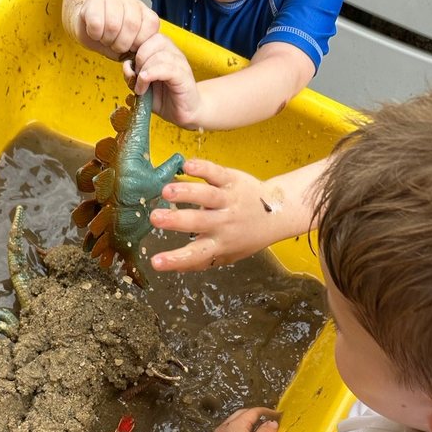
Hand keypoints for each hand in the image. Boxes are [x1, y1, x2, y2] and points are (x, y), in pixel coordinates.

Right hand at [71, 0, 158, 57]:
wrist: (87, 26)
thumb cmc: (110, 38)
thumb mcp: (127, 48)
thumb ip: (136, 53)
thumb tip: (136, 61)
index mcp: (143, 12)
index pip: (150, 25)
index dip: (138, 43)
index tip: (130, 47)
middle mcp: (130, 1)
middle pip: (132, 25)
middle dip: (121, 44)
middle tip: (114, 44)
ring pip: (113, 25)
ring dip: (107, 39)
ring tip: (105, 38)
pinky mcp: (94, 2)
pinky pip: (96, 24)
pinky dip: (94, 35)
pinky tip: (95, 32)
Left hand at [126, 33, 200, 127]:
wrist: (184, 114)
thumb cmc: (164, 99)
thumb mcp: (143, 87)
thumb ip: (133, 76)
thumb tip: (126, 66)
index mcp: (164, 51)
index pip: (149, 36)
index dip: (136, 50)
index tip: (131, 69)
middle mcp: (174, 53)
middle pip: (154, 40)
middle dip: (139, 58)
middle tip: (136, 78)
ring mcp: (180, 64)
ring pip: (160, 55)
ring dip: (144, 70)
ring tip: (140, 88)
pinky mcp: (184, 77)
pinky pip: (167, 68)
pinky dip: (151, 75)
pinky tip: (144, 87)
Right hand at [150, 159, 278, 269]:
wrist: (276, 213)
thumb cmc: (245, 237)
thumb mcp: (226, 255)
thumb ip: (201, 261)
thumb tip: (174, 267)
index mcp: (220, 244)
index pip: (195, 254)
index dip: (175, 259)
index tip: (156, 262)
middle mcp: (224, 223)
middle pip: (198, 221)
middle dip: (176, 220)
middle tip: (155, 218)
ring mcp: (229, 200)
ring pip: (206, 195)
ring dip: (186, 191)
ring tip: (167, 190)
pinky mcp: (232, 180)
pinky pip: (216, 173)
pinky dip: (202, 168)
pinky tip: (186, 165)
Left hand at [203, 407, 279, 431]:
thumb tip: (272, 422)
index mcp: (236, 424)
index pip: (253, 412)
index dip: (266, 411)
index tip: (277, 415)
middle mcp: (224, 427)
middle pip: (241, 414)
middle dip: (254, 414)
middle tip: (266, 419)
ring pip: (233, 423)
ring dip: (245, 423)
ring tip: (255, 429)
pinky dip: (238, 431)